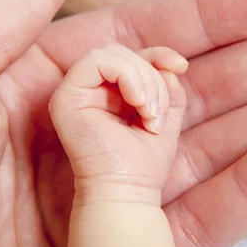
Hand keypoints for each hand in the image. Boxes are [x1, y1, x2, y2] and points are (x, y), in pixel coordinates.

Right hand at [50, 44, 187, 205]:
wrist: (125, 192)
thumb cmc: (142, 163)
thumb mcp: (165, 116)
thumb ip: (168, 87)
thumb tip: (171, 65)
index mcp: (108, 94)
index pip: (130, 58)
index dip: (157, 55)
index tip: (180, 66)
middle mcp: (88, 90)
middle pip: (123, 53)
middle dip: (151, 76)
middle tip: (156, 112)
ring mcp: (74, 92)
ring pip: (112, 54)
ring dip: (142, 80)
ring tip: (149, 113)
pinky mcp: (66, 96)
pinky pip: (97, 60)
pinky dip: (126, 75)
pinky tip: (138, 103)